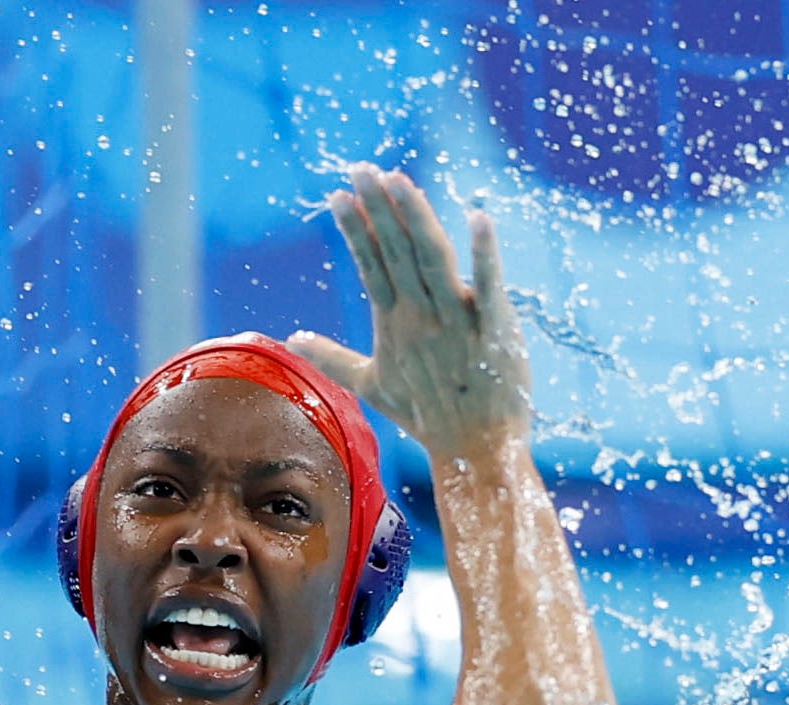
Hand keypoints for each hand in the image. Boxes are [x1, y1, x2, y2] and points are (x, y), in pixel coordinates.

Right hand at [289, 166, 530, 459]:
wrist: (475, 451)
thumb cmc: (427, 416)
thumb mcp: (372, 384)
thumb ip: (332, 357)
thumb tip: (293, 340)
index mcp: (395, 323)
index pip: (372, 266)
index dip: (356, 230)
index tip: (338, 194)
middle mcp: (422, 317)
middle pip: (398, 252)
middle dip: (379, 209)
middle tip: (361, 169)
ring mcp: (458, 322)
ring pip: (433, 259)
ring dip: (416, 219)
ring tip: (398, 180)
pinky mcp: (495, 329)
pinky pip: (489, 286)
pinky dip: (485, 254)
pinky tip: (478, 217)